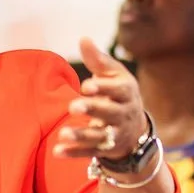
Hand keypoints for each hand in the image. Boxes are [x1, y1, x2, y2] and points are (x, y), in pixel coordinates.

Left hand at [54, 38, 148, 160]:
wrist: (135, 128)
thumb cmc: (118, 93)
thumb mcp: (114, 75)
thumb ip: (98, 60)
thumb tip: (83, 38)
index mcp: (127, 93)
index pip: (118, 91)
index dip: (104, 88)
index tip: (86, 85)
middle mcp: (124, 114)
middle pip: (110, 113)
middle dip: (93, 110)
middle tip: (73, 106)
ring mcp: (116, 134)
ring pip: (100, 136)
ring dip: (81, 135)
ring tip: (62, 133)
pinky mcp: (106, 149)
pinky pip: (90, 152)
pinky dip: (74, 153)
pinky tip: (58, 151)